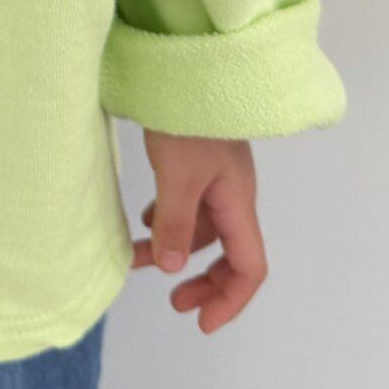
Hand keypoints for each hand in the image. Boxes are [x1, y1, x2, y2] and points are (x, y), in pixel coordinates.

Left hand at [130, 130, 267, 332]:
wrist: (184, 67)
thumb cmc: (186, 121)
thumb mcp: (177, 175)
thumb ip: (174, 222)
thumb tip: (172, 267)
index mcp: (238, 202)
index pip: (249, 266)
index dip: (230, 300)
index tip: (200, 322)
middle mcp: (232, 194)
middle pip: (230, 253)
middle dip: (205, 282)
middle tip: (174, 302)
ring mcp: (215, 177)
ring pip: (202, 229)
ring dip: (176, 249)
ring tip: (138, 260)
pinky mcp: (195, 162)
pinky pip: (187, 205)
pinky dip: (168, 220)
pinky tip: (143, 220)